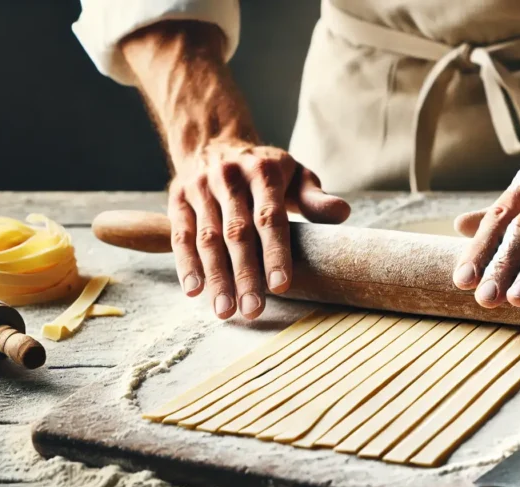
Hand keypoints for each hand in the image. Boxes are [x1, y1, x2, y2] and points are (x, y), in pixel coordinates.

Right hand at [169, 140, 349, 318]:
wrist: (213, 142)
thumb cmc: (265, 169)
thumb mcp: (295, 175)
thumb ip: (315, 197)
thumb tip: (342, 213)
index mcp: (263, 172)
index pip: (270, 217)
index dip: (275, 252)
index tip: (280, 285)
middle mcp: (229, 178)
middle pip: (237, 233)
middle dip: (245, 274)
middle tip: (253, 310)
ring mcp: (200, 188)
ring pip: (207, 238)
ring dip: (216, 277)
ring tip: (225, 311)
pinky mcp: (178, 199)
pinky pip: (181, 236)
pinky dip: (187, 264)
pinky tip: (195, 291)